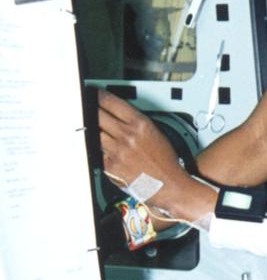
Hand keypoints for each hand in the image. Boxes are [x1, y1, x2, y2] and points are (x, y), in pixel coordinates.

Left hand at [98, 91, 213, 222]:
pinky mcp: (111, 166)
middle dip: (90, 109)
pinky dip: (95, 148)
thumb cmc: (165, 162)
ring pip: (93, 132)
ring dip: (90, 128)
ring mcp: (117, 151)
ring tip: (88, 126)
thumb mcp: (155, 133)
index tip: (94, 94)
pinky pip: (96, 152)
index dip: (98, 96)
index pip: (111, 102)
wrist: (169, 185)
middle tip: (85, 106)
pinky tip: (97, 146)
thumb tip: (116, 114)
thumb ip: (134, 122)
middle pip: (97, 114)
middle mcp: (127, 135)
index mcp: (140, 124)